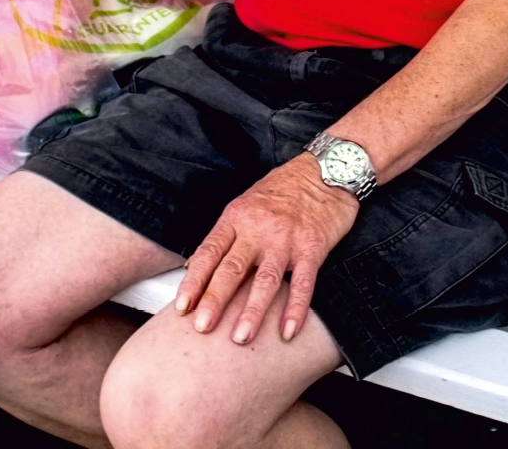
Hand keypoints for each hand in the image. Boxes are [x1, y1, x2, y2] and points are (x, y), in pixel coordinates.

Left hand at [174, 156, 358, 345]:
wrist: (325, 170)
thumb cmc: (283, 189)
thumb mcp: (247, 203)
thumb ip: (227, 234)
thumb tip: (198, 267)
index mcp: (237, 217)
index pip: (210, 252)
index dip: (194, 281)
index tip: (182, 307)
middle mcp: (258, 228)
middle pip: (233, 268)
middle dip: (215, 300)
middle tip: (203, 328)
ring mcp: (286, 239)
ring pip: (266, 279)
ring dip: (252, 311)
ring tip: (241, 337)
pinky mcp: (313, 247)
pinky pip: (303, 283)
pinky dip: (295, 309)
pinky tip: (288, 331)